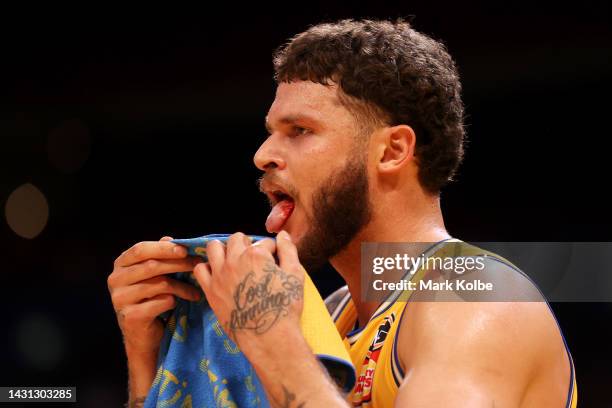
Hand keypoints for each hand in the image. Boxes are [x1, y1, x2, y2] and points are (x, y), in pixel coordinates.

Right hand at [108, 236, 201, 353]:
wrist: (143, 335)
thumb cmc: (151, 299)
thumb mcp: (155, 275)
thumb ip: (160, 257)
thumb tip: (169, 239)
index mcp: (121, 265)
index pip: (140, 249)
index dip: (164, 248)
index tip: (185, 250)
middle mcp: (115, 280)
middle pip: (151, 266)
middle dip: (179, 264)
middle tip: (197, 266)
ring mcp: (119, 299)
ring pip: (158, 284)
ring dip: (182, 287)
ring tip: (195, 291)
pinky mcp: (129, 316)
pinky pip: (159, 303)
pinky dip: (173, 302)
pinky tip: (178, 304)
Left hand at [193, 231, 304, 351]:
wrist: (268, 337)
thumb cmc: (285, 306)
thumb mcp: (295, 275)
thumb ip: (288, 250)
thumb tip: (282, 234)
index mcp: (256, 254)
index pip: (264, 242)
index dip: (271, 251)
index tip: (274, 262)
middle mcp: (234, 260)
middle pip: (237, 239)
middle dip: (247, 244)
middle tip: (254, 259)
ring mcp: (220, 275)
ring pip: (214, 247)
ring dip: (225, 249)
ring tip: (234, 261)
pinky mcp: (210, 290)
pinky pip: (200, 269)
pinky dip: (208, 268)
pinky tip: (218, 274)